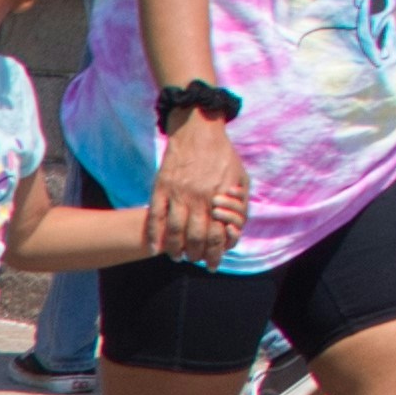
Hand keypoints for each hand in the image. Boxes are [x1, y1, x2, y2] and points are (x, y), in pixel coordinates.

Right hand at [153, 117, 248, 261]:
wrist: (199, 130)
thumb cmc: (223, 155)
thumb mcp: (241, 177)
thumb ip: (241, 202)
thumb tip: (236, 226)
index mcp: (220, 198)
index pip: (218, 236)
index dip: (216, 254)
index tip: (212, 264)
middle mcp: (199, 199)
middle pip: (196, 238)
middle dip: (196, 255)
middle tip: (194, 260)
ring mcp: (178, 194)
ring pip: (175, 232)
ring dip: (175, 249)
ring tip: (176, 257)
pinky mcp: (161, 187)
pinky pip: (155, 217)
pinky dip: (154, 235)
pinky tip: (155, 248)